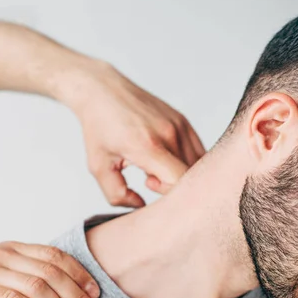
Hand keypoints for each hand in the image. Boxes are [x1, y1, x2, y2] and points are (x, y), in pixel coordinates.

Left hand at [61, 62, 205, 206]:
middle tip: (150, 178)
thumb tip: (140, 207)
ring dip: (180, 173)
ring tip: (156, 168)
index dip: (169, 192)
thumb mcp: (98, 166)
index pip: (179, 179)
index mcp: (146, 146)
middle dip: (174, 185)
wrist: (103, 90)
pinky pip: (198, 151)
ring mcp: (179, 125)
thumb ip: (116, 194)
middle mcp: (168, 134)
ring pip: (197, 164)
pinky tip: (166, 160)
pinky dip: (187, 162)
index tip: (148, 183)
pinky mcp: (183, 121)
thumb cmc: (99, 126)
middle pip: (190, 174)